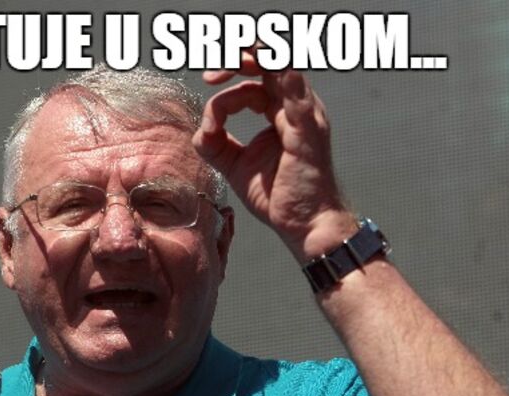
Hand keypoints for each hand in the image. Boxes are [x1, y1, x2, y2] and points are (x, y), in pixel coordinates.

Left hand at [192, 56, 358, 262]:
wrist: (304, 225)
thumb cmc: (278, 197)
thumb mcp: (235, 166)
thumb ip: (215, 144)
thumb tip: (200, 128)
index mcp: (282, 111)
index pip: (253, 81)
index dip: (226, 89)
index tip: (208, 112)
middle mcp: (296, 106)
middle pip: (269, 60)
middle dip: (235, 58)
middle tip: (209, 77)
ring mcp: (305, 114)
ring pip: (281, 64)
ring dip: (250, 57)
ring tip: (222, 68)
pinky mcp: (308, 129)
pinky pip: (295, 90)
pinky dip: (276, 76)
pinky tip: (255, 72)